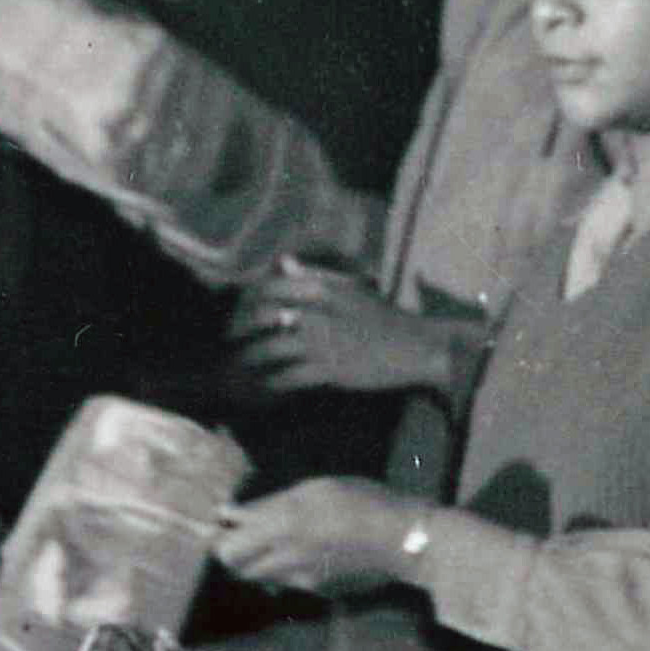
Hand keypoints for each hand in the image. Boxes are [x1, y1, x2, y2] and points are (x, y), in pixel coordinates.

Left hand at [212, 478, 430, 595]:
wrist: (404, 541)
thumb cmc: (363, 501)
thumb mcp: (316, 489)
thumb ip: (271, 504)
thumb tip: (232, 514)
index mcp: (283, 527)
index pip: (229, 548)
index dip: (221, 539)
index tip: (225, 526)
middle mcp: (286, 559)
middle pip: (238, 569)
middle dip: (235, 553)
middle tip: (246, 536)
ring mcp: (302, 581)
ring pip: (262, 578)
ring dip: (261, 563)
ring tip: (279, 543)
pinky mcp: (319, 593)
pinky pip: (290, 583)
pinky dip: (288, 571)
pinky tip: (309, 554)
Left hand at [234, 258, 487, 399]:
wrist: (416, 347)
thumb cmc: (384, 318)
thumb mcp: (349, 290)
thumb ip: (313, 277)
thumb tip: (282, 263)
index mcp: (323, 287)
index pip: (269, 286)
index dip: (247, 299)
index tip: (240, 312)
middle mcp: (317, 310)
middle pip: (262, 315)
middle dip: (241, 330)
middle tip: (233, 343)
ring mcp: (322, 341)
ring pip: (269, 348)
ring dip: (250, 361)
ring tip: (240, 369)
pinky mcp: (329, 369)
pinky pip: (288, 377)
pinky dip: (273, 384)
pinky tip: (266, 387)